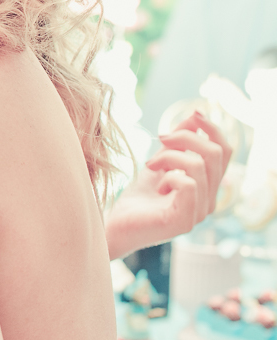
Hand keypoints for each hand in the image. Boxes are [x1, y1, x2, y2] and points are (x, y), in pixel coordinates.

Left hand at [105, 111, 232, 259]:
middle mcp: (209, 201)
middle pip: (215, 154)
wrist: (115, 224)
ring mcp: (199, 213)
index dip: (212, 129)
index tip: (192, 115)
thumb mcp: (159, 163)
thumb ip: (176, 144)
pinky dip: (169, 176)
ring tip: (150, 164)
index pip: (224, 152)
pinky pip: (188, 184)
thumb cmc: (137, 198)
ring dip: (169, 156)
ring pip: (199, 166)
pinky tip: (156, 185)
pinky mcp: (184, 221)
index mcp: (207, 187)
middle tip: (160, 139)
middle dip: (186, 137)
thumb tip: (194, 117)